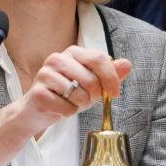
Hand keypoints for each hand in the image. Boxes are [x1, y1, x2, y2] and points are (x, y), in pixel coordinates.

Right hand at [15, 46, 131, 135]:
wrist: (38, 109)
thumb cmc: (68, 94)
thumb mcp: (92, 83)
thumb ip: (109, 73)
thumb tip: (127, 64)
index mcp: (73, 52)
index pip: (99, 59)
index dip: (111, 78)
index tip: (114, 93)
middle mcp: (57, 59)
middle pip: (91, 79)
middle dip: (94, 96)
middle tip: (85, 99)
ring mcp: (45, 74)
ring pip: (79, 95)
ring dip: (80, 105)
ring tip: (71, 102)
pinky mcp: (38, 93)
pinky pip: (66, 108)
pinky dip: (68, 113)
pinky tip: (59, 108)